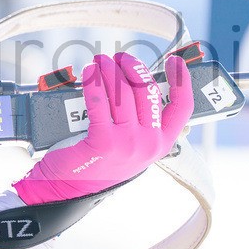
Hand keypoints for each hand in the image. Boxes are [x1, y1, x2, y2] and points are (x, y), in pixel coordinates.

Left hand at [13, 53, 192, 204]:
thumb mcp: (130, 147)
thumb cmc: (97, 163)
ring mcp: (128, 143)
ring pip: (122, 92)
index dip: (181, 80)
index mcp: (162, 144)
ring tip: (100, 61)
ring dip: (110, 70)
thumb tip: (136, 83)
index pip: (182, 108)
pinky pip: (99, 101)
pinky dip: (93, 82)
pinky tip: (88, 73)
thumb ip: (140, 122)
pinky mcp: (103, 141)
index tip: (175, 60)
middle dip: (132, 67)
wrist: (66, 190)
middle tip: (118, 58)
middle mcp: (149, 143)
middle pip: (147, 91)